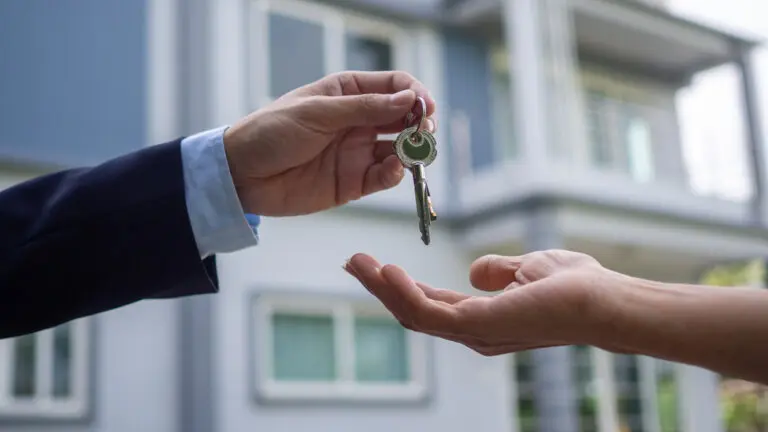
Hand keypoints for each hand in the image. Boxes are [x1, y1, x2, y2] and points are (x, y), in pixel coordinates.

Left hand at [223, 71, 436, 215]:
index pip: (393, 86)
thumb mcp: (317, 113)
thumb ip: (363, 108)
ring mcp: (357, 152)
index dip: (414, 94)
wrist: (243, 175)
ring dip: (412, 151)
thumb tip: (407, 100)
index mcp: (347, 93)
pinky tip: (393, 170)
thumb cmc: (271, 132)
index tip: (425, 106)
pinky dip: (394, 174)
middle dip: (419, 124)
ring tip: (413, 153)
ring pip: (398, 149)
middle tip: (425, 132)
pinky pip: (384, 176)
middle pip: (403, 118)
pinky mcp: (353, 182)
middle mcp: (358, 121)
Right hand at [343, 250, 620, 355]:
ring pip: (413, 315)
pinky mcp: (478, 327)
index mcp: (482, 318)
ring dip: (382, 289)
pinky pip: (429, 313)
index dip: (401, 287)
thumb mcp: (528, 268)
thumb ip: (498, 271)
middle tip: (353, 261)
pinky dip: (403, 293)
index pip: (431, 304)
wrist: (604, 300)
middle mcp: (473, 332)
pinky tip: (386, 272)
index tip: (375, 264)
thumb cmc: (577, 286)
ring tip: (358, 262)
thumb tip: (474, 271)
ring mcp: (474, 333)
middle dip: (381, 288)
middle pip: (414, 312)